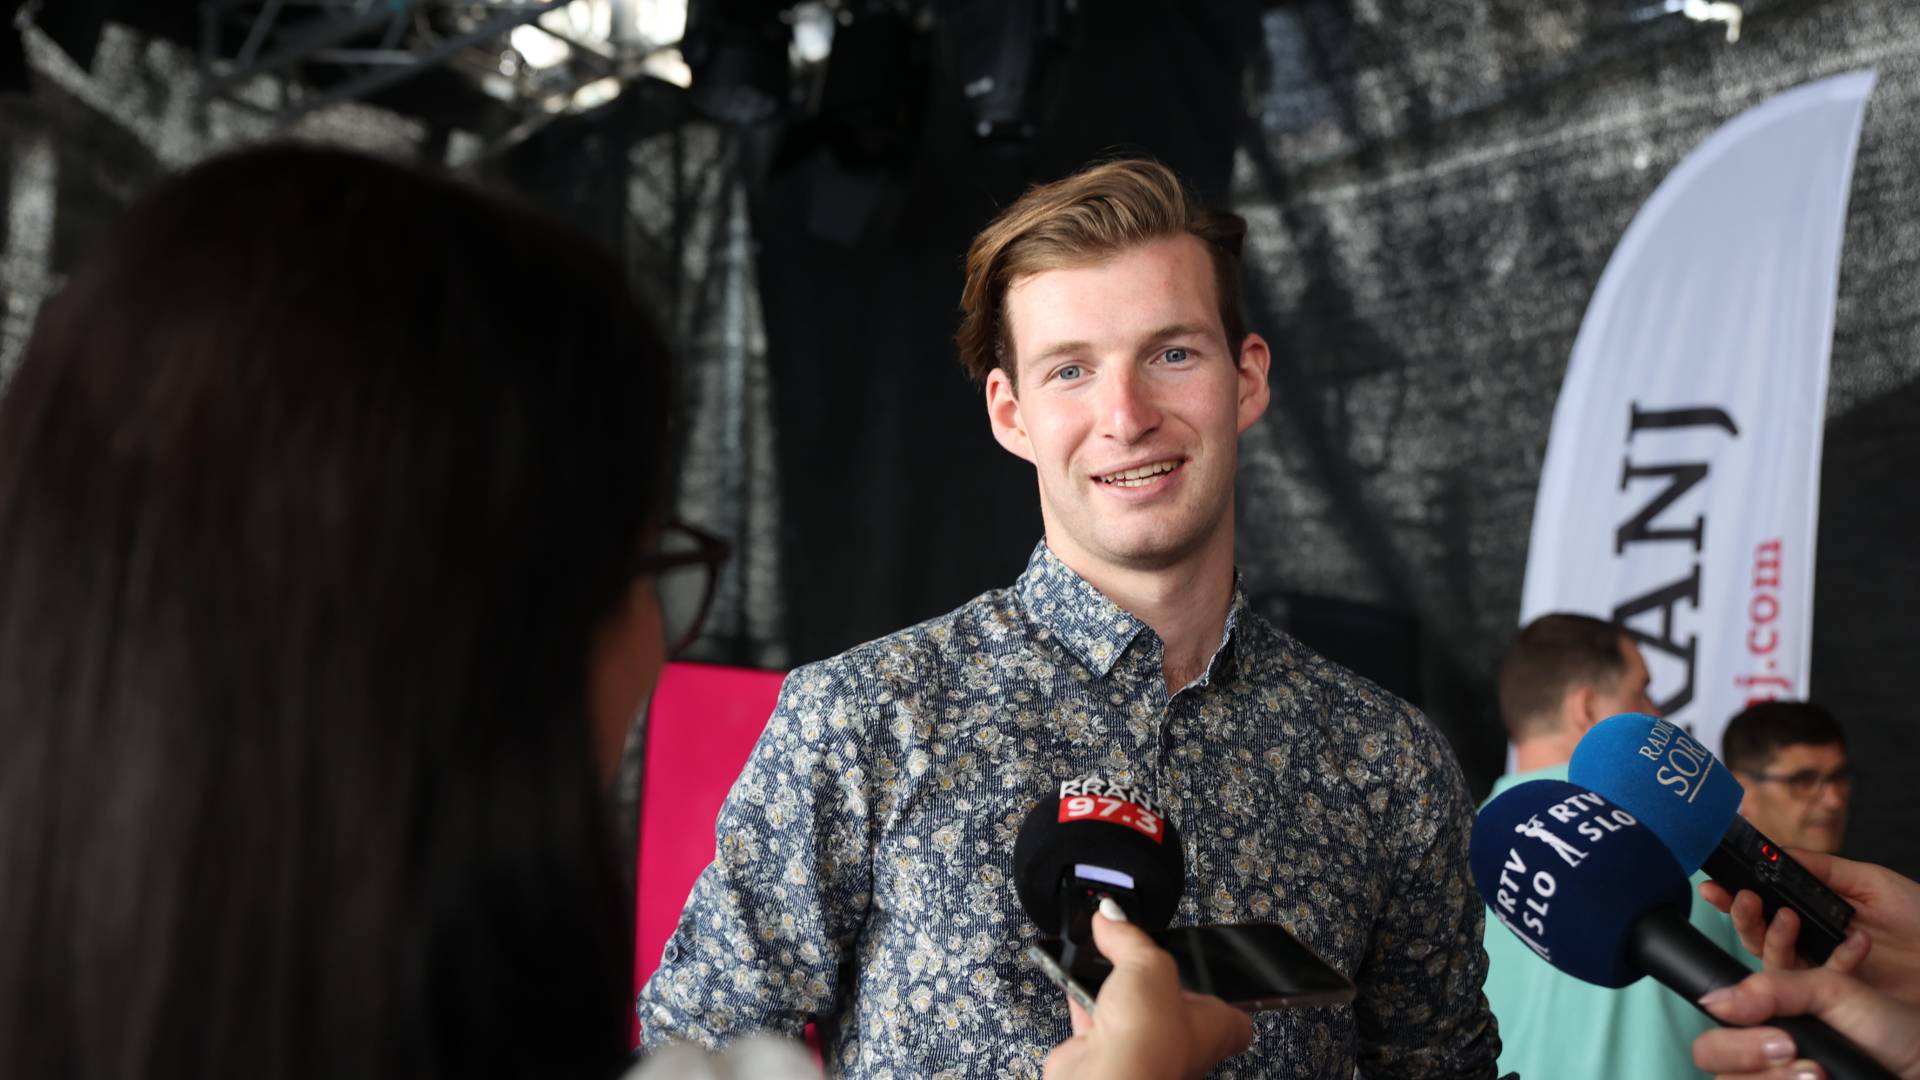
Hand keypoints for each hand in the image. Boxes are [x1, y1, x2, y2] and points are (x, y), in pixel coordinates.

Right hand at [1043, 900, 1252, 1079]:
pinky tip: (1073, 975)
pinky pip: (1094, 1018)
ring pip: (1128, 1008)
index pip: (1230, 1010)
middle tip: (1138, 952)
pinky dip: (1082, 997)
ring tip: (1100, 955)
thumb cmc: (1150, 1041)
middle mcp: (1181, 1044)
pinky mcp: (1103, 1052)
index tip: (1201, 963)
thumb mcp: (1150, 966)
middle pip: (1169, 1001)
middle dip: (1150, 977)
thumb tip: (1112, 916)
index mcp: (1214, 1028)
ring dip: (1111, 984)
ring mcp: (1140, 1049)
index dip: (1216, 986)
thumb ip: (1130, 937)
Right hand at [1691, 968, 1919, 1078]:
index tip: (1780, 1038)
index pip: (1713, 1037)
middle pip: (1713, 1066)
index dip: (1735, 1041)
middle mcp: (1761, 1062)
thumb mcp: (1833, 990)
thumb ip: (1771, 988)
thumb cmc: (1890, 1031)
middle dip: (1751, 1060)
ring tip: (1823, 1078)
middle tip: (1799, 1058)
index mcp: (1763, 1025)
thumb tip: (1715, 1000)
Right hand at [1700, 852, 1919, 1002]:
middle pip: (1757, 936)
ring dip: (1770, 937)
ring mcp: (1824, 974)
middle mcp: (1812, 945)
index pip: (1764, 905)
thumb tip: (1775, 850)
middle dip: (1740, 916)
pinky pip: (1812, 985)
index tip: (1716, 884)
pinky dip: (1829, 962)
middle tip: (1742, 899)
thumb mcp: (1869, 881)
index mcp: (1814, 914)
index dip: (1736, 896)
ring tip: (1787, 917)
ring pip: (1773, 961)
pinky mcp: (1840, 999)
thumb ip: (1820, 868)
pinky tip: (1851, 944)